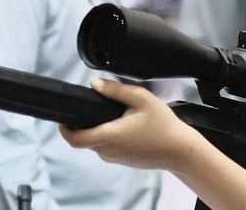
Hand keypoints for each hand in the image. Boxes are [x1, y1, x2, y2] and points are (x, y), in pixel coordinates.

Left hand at [60, 78, 209, 172]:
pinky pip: (109, 148)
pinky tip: (129, 128)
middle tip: (98, 109)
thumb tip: (94, 83)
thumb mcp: (141, 99)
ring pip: (97, 143)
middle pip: (85, 139)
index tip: (65, 117)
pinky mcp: (123, 161)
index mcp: (109, 136)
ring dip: (100, 130)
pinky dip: (112, 137)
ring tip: (120, 117)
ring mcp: (115, 158)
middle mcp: (108, 150)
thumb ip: (115, 90)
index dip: (64, 128)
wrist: (181, 150)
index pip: (74, 138)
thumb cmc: (164, 126)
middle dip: (86, 124)